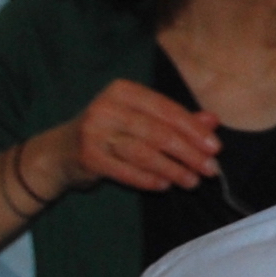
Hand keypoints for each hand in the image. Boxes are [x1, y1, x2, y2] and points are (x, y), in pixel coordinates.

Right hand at [34, 79, 220, 193]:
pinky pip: (125, 170)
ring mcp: (94, 131)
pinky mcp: (87, 156)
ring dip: (172, 170)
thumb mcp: (142, 118)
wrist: (60, 150)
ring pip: (144, 153)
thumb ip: (176, 119)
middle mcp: (107, 107)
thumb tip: (212, 120)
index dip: (194, 130)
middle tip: (210, 170)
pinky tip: (165, 186)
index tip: (215, 148)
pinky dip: (148, 179)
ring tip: (192, 181)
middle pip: (158, 133)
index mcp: (124, 90)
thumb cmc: (111, 130)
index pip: (167, 110)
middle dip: (189, 153)